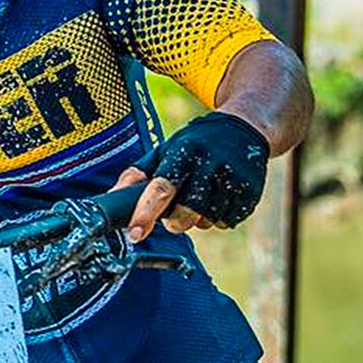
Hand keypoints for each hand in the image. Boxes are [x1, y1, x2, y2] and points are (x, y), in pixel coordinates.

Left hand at [112, 112, 270, 241]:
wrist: (245, 129)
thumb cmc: (194, 144)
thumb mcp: (165, 150)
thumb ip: (137, 175)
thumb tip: (111, 198)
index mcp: (183, 152)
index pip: (161, 188)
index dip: (146, 214)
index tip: (135, 234)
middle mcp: (210, 163)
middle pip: (185, 213)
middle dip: (175, 222)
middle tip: (174, 213)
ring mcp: (233, 178)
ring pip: (207, 221)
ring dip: (198, 219)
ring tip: (200, 197)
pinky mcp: (251, 191)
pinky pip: (227, 222)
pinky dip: (218, 218)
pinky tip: (218, 198)